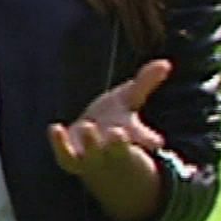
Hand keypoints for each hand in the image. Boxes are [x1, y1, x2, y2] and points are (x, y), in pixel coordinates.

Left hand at [48, 60, 169, 190]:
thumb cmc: (114, 120)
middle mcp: (112, 149)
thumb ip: (145, 82)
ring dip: (91, 142)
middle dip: (118, 143)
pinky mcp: (70, 157)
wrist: (91, 150)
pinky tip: (55, 127)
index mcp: (130, 136)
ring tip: (88, 126)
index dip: (148, 139)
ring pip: (92, 152)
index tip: (156, 142)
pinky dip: (59, 143)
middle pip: (117, 149)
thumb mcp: (129, 100)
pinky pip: (65, 154)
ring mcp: (91, 155)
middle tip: (119, 134)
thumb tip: (165, 63)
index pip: (144, 139)